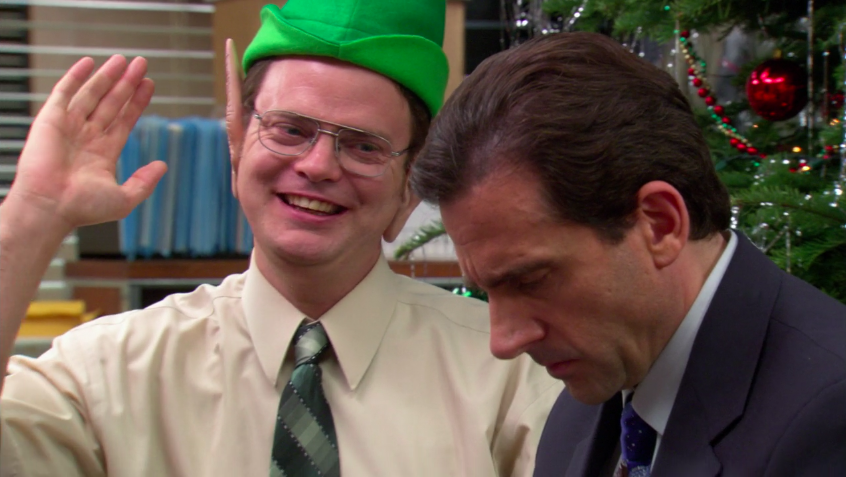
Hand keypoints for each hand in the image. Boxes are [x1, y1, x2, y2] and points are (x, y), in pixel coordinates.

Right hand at [8, 55, 166, 233]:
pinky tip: (89, 62)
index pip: (125, 120)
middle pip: (112, 102)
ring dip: (107, 76)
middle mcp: (87, 137)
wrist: (50, 206)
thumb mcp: (124, 198)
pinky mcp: (50, 120)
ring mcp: (69, 127)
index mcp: (103, 153)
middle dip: (127, 83)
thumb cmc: (82, 208)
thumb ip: (145, 182)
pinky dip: (76, 76)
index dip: (137, 102)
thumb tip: (162, 165)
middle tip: (142, 64)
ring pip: (92, 94)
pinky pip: (64, 92)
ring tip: (123, 60)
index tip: (149, 84)